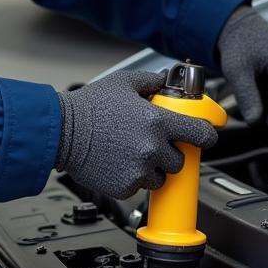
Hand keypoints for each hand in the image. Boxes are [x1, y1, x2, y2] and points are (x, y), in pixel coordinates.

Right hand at [55, 69, 218, 198]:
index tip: (206, 135)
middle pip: (180, 160)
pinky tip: (119, 162)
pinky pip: (140, 187)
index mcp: (157, 121)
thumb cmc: (88, 107)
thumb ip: (150, 81)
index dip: (207, 135)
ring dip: (153, 168)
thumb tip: (165, 80)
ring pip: (161, 177)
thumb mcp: (122, 82)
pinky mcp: (125, 188)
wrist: (61, 132)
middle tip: (151, 143)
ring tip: (131, 153)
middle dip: (170, 152)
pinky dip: (134, 178)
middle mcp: (152, 148)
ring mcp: (139, 171)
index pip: (201, 133)